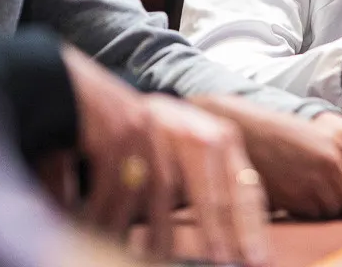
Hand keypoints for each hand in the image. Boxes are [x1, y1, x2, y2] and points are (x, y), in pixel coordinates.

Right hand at [62, 47, 269, 265]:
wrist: (85, 91)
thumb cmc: (143, 132)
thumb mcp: (183, 149)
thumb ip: (208, 183)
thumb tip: (232, 238)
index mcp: (218, 137)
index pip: (241, 187)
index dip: (248, 228)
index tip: (256, 261)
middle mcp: (194, 130)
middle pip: (212, 195)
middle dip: (219, 238)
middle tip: (224, 266)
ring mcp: (160, 130)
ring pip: (164, 196)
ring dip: (161, 235)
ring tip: (158, 263)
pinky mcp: (121, 132)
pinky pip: (123, 188)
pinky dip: (117, 219)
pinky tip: (115, 240)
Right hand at [190, 96, 341, 218]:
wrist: (245, 132)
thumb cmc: (275, 133)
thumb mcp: (313, 136)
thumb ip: (335, 154)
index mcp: (336, 143)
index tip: (339, 189)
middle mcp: (330, 161)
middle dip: (340, 202)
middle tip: (320, 198)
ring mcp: (315, 179)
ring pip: (334, 208)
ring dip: (324, 209)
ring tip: (305, 198)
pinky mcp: (298, 194)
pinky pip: (313, 214)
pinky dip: (307, 213)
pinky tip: (294, 201)